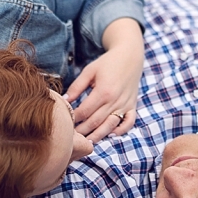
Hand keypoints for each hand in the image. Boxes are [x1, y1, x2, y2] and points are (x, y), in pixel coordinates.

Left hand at [65, 18, 143, 141]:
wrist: (130, 56)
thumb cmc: (108, 62)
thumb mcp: (89, 71)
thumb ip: (77, 86)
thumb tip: (64, 100)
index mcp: (103, 91)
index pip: (85, 111)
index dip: (74, 118)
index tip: (65, 121)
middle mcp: (115, 100)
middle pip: (95, 122)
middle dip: (82, 131)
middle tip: (72, 137)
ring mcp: (125, 105)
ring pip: (110, 126)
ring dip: (98, 136)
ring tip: (86, 141)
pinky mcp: (133, 106)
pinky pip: (128, 123)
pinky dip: (120, 131)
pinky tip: (110, 135)